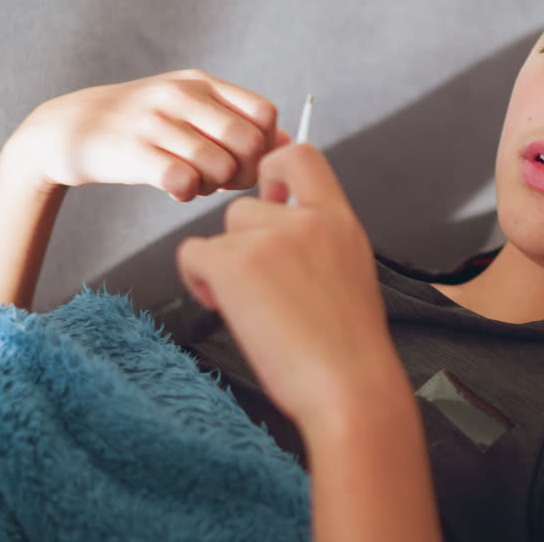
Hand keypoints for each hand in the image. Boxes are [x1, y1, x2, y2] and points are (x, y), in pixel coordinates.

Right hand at [3, 70, 290, 198]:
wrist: (67, 129)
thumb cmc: (142, 127)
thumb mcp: (188, 111)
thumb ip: (236, 124)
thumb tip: (287, 144)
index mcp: (201, 83)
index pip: (263, 114)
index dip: (264, 146)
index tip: (244, 161)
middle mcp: (180, 95)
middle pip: (247, 141)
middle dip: (244, 171)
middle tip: (222, 180)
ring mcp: (155, 120)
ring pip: (218, 165)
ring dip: (213, 186)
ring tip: (194, 182)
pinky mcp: (132, 151)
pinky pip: (183, 181)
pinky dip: (186, 193)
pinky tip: (174, 188)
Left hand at [175, 143, 406, 432]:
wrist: (349, 389)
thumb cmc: (349, 349)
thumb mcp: (350, 272)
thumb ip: (319, 242)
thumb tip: (281, 240)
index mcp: (339, 220)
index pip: (300, 155)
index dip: (273, 170)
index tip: (270, 200)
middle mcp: (306, 220)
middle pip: (243, 206)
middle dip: (241, 245)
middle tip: (259, 287)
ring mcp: (270, 240)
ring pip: (219, 234)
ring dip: (224, 267)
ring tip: (250, 307)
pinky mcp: (235, 265)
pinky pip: (193, 253)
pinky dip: (199, 281)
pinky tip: (224, 307)